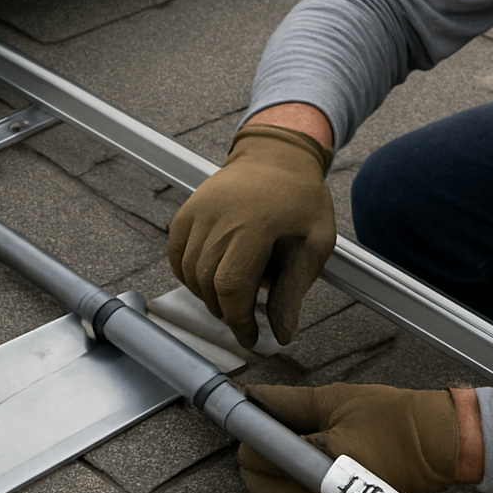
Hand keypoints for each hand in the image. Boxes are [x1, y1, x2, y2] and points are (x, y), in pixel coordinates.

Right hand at [167, 124, 335, 348]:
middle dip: (225, 311)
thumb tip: (282, 334)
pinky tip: (210, 280)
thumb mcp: (315, 242)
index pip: (232, 287)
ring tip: (232, 296)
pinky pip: (176, 255)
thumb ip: (295, 290)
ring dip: (207, 295)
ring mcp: (198, 211)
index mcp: (255, 224)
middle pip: (207, 283)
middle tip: (244, 319)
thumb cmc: (301, 198)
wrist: (277, 156)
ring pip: (189, 272)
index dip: (238, 320)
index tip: (249, 337)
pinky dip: (188, 275)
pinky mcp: (187, 210)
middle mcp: (220, 217)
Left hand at [238, 382, 461, 492]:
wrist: (434, 445)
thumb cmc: (393, 420)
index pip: (257, 456)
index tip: (247, 411)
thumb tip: (253, 397)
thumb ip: (288, 402)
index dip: (248, 430)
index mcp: (319, 466)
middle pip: (257, 481)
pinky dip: (284, 480)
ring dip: (268, 467)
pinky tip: (298, 455)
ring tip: (287, 436)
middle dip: (255, 451)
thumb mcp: (336, 399)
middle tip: (268, 422)